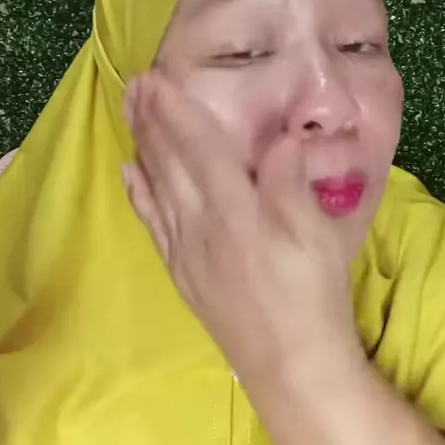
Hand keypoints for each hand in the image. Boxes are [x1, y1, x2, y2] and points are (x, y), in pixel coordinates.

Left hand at [123, 70, 360, 388]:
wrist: (290, 365)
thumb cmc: (312, 295)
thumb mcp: (315, 234)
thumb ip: (291, 182)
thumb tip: (280, 137)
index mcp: (235, 210)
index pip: (198, 148)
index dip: (175, 110)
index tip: (156, 79)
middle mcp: (199, 225)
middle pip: (168, 163)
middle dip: (150, 119)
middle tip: (133, 84)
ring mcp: (185, 251)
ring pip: (155, 188)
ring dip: (141, 146)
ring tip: (129, 115)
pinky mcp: (182, 273)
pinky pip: (153, 224)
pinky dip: (139, 194)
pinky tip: (130, 174)